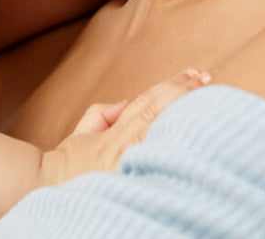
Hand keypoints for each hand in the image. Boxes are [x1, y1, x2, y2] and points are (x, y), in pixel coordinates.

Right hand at [37, 68, 211, 186]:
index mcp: (116, 136)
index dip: (172, 85)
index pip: (148, 102)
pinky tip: (198, 137)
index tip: (194, 72)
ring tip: (213, 99)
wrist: (51, 191)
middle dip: (186, 93)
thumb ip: (104, 113)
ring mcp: (133, 169)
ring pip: (165, 136)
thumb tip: (128, 102)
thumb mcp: (82, 132)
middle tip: (208, 77)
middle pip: (161, 114)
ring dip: (188, 116)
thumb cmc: (69, 166)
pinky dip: (179, 148)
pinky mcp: (135, 186)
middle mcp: (126, 149)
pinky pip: (162, 164)